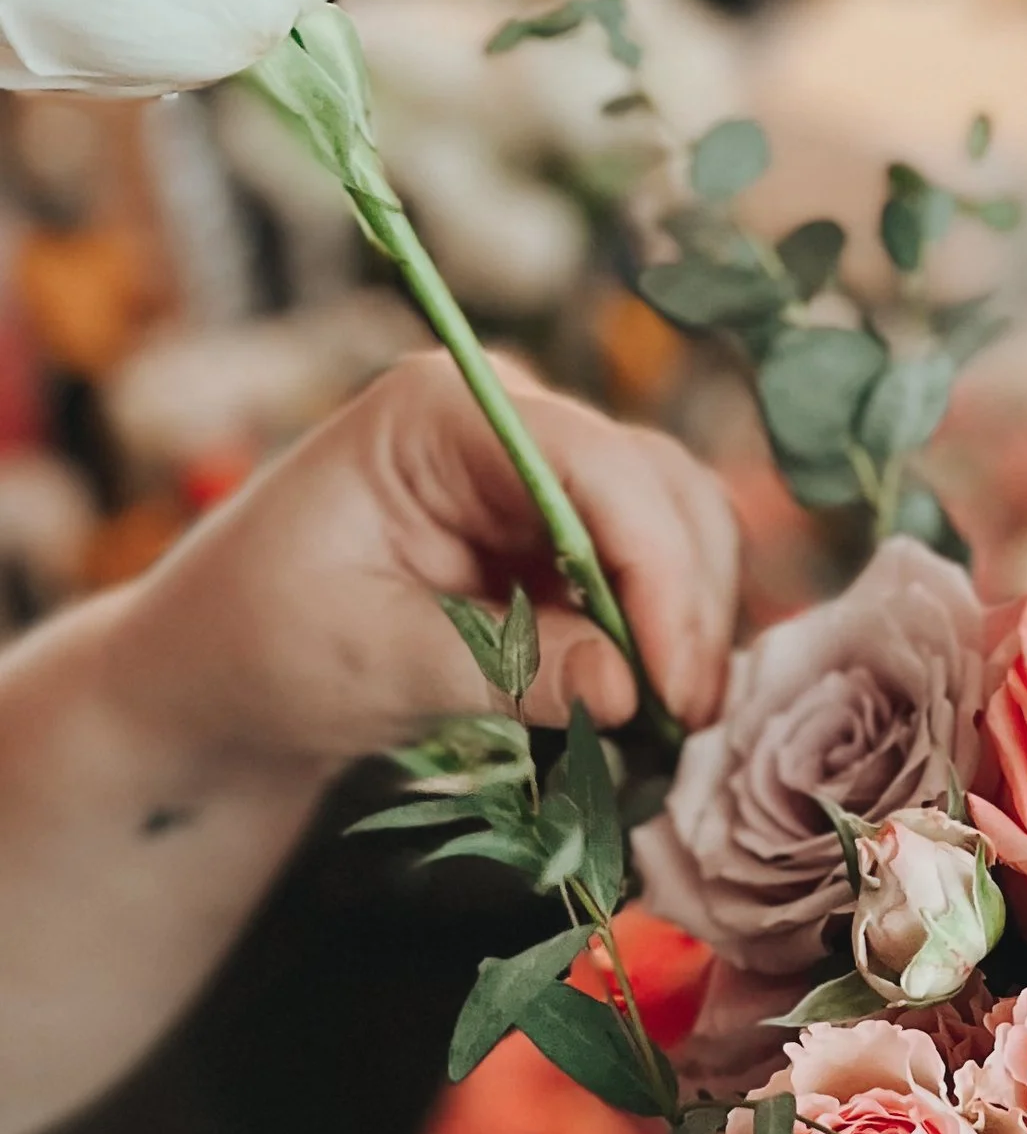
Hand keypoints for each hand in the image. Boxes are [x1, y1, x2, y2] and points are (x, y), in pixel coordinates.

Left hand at [122, 349, 738, 770]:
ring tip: (672, 721)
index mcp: (443, 411)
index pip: (599, 468)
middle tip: (683, 722)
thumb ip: (507, 666)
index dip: (656, 575)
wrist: (226, 671)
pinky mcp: (565, 537)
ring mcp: (546, 477)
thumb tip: (629, 689)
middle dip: (688, 605)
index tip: (670, 685)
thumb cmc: (265, 644)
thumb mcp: (375, 660)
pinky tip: (654, 702)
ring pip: (681, 526)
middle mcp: (512, 421)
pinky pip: (659, 573)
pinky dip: (671, 636)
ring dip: (693, 623)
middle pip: (664, 488)